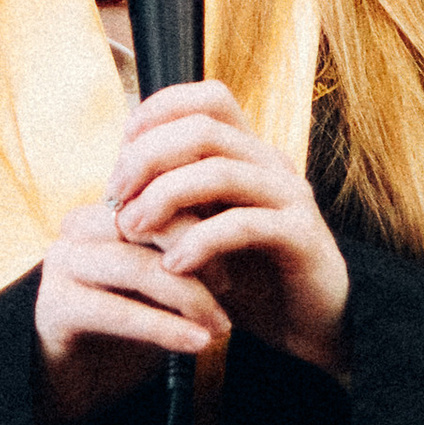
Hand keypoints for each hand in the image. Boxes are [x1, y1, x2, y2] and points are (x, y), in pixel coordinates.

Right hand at [34, 196, 227, 424]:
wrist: (77, 386)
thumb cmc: (131, 328)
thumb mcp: (165, 283)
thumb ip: (189, 249)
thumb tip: (242, 220)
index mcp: (104, 211)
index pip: (158, 189)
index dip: (204, 214)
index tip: (240, 243)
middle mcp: (77, 227)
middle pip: (147, 221)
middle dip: (197, 249)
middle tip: (231, 284)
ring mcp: (62, 265)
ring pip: (135, 265)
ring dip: (188, 296)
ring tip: (222, 325)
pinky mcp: (55, 307)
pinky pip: (117, 311)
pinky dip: (164, 328)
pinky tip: (199, 344)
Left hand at [109, 83, 351, 383]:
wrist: (309, 325)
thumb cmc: (250, 276)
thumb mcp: (203, 230)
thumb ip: (173, 202)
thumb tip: (113, 186)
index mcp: (249, 153)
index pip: (209, 99)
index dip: (161, 109)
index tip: (121, 149)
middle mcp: (271, 164)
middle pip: (204, 130)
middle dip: (147, 158)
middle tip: (114, 198)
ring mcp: (290, 196)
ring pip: (221, 171)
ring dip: (165, 196)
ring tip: (133, 228)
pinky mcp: (300, 236)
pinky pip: (245, 224)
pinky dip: (201, 241)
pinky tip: (174, 266)